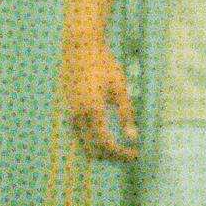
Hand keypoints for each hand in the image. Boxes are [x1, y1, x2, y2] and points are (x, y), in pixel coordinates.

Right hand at [60, 37, 138, 163]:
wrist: (80, 48)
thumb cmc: (103, 65)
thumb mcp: (120, 88)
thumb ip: (126, 114)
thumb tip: (133, 138)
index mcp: (93, 111)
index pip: (107, 145)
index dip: (122, 154)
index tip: (136, 154)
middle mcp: (78, 117)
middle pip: (94, 150)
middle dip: (113, 156)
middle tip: (130, 154)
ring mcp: (71, 114)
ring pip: (84, 145)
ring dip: (102, 151)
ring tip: (121, 149)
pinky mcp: (69, 110)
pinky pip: (80, 136)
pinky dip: (93, 142)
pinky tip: (106, 139)